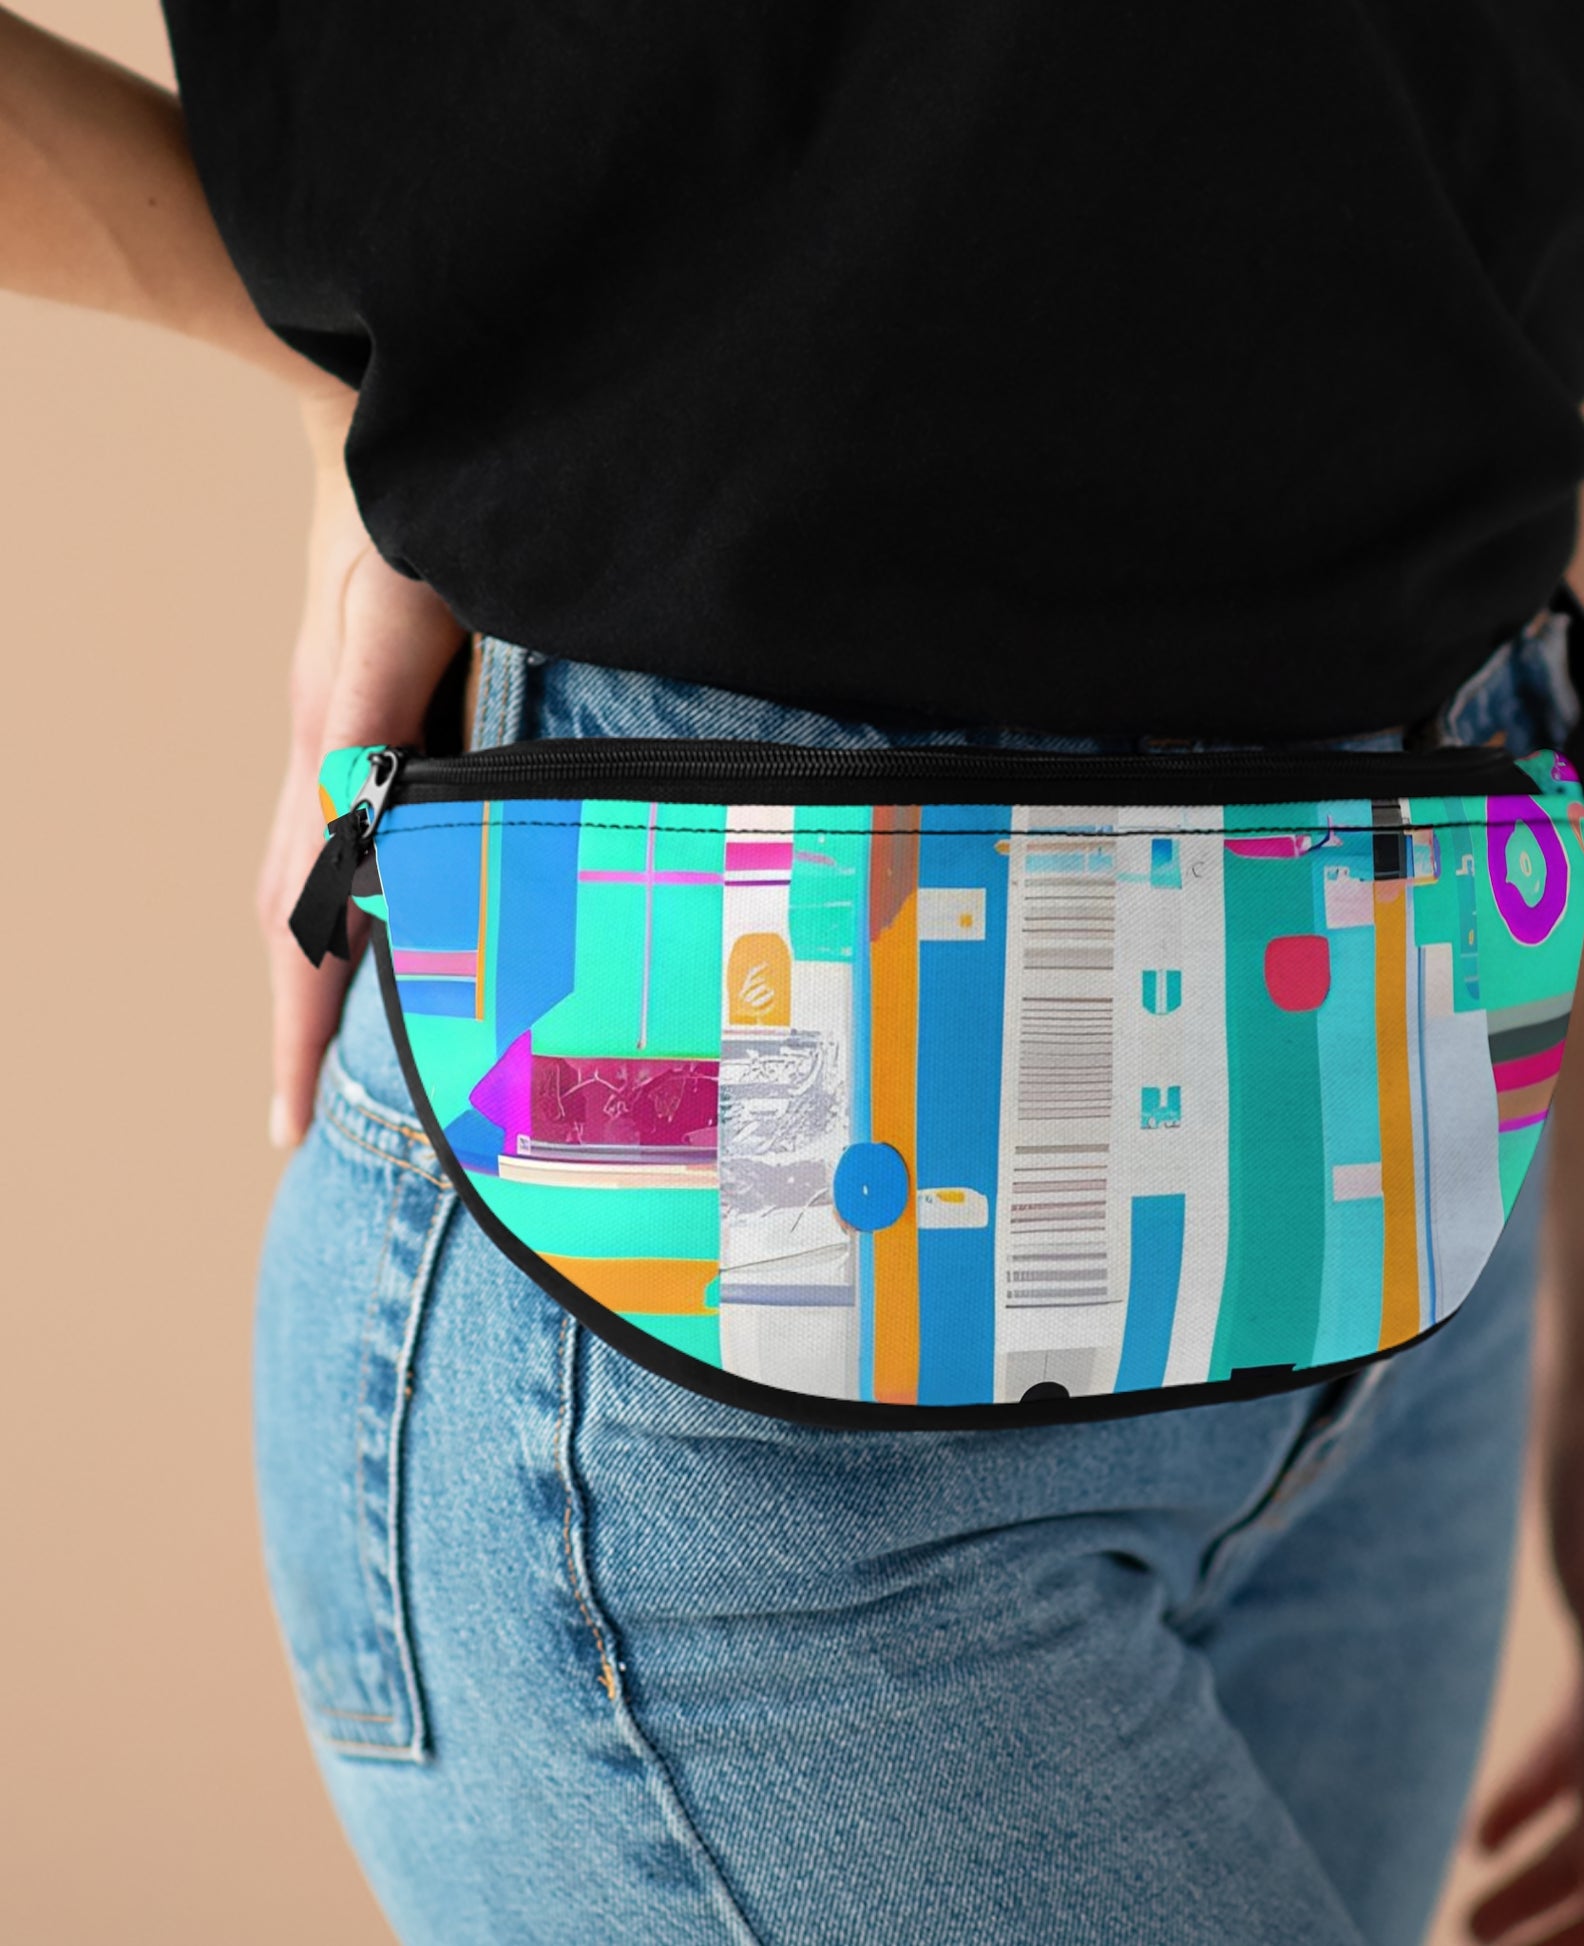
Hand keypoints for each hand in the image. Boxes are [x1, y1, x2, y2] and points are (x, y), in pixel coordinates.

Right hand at [257, 388, 466, 1146]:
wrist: (380, 415)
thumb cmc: (399, 504)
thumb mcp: (396, 603)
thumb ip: (374, 706)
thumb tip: (352, 824)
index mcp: (331, 753)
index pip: (299, 920)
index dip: (298, 1028)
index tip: (288, 1126)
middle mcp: (329, 759)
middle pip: (295, 920)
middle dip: (300, 1026)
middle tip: (305, 1125)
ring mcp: (347, 739)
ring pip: (319, 883)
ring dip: (324, 973)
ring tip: (338, 1058)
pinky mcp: (376, 715)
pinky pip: (353, 834)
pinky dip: (356, 901)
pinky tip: (395, 926)